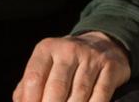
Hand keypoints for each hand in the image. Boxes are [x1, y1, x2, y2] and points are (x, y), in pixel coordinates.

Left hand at [12, 30, 130, 101]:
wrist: (103, 43)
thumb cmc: (65, 64)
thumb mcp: (45, 65)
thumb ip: (28, 86)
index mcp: (47, 49)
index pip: (34, 78)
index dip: (30, 101)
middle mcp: (69, 49)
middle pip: (57, 87)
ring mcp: (92, 57)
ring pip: (79, 93)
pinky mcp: (110, 67)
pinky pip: (100, 94)